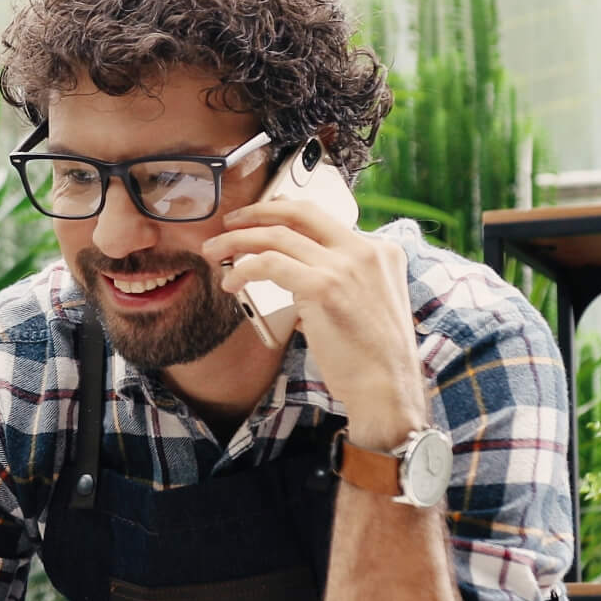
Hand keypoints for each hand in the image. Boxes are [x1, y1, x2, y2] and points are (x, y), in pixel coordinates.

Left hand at [203, 198, 430, 448]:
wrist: (387, 388)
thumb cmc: (372, 358)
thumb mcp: (369, 304)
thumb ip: (340, 282)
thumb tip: (297, 275)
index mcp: (381, 251)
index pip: (323, 219)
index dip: (285, 214)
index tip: (261, 219)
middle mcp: (365, 250)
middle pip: (300, 212)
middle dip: (257, 212)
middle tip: (230, 222)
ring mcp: (345, 266)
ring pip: (277, 235)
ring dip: (238, 240)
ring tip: (214, 251)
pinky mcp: (323, 287)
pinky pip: (269, 264)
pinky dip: (243, 269)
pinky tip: (232, 282)